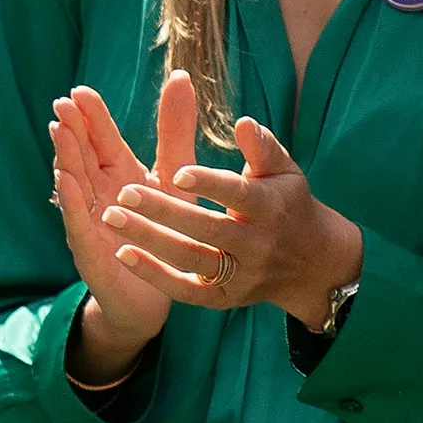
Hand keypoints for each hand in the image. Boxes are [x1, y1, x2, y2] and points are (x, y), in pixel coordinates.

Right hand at [48, 78, 179, 383]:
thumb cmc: (165, 230)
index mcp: (118, 175)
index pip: (100, 140)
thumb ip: (174, 129)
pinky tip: (65, 181)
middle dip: (72, 131)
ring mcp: (89, 221)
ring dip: (65, 159)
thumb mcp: (175, 174)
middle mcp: (98, 195)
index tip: (81, 92)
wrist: (159, 290)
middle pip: (82, 157)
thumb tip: (180, 77)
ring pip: (74, 185)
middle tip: (63, 105)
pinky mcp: (91, 249)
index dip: (91, 118)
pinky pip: (78, 222)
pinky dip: (70, 201)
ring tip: (60, 133)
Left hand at [93, 72, 363, 329]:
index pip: (239, 195)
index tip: (176, 172)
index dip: (210, 185)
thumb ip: (263, 148)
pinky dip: (153, 275)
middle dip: (165, 211)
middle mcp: (258, 244)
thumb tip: (244, 123)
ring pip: (191, 259)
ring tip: (111, 218)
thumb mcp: (283, 174)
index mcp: (272, 208)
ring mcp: (241, 275)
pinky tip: (122, 254)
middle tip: (124, 193)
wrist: (311, 264)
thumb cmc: (286, 204)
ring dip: (149, 240)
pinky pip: (185, 290)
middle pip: (208, 229)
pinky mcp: (224, 298)